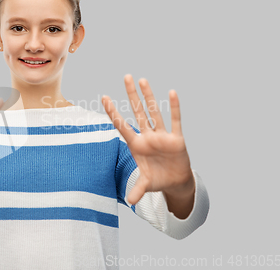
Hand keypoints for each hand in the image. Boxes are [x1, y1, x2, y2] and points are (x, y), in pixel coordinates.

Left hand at [102, 75, 194, 208]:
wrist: (175, 181)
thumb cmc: (157, 179)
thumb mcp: (146, 184)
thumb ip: (137, 190)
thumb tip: (130, 201)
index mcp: (136, 145)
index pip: (121, 125)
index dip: (113, 112)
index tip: (104, 97)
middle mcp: (147, 136)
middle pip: (138, 112)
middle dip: (132, 95)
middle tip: (126, 77)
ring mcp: (161, 136)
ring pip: (154, 112)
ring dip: (149, 96)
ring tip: (142, 80)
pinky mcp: (176, 139)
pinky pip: (175, 120)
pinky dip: (174, 108)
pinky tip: (171, 93)